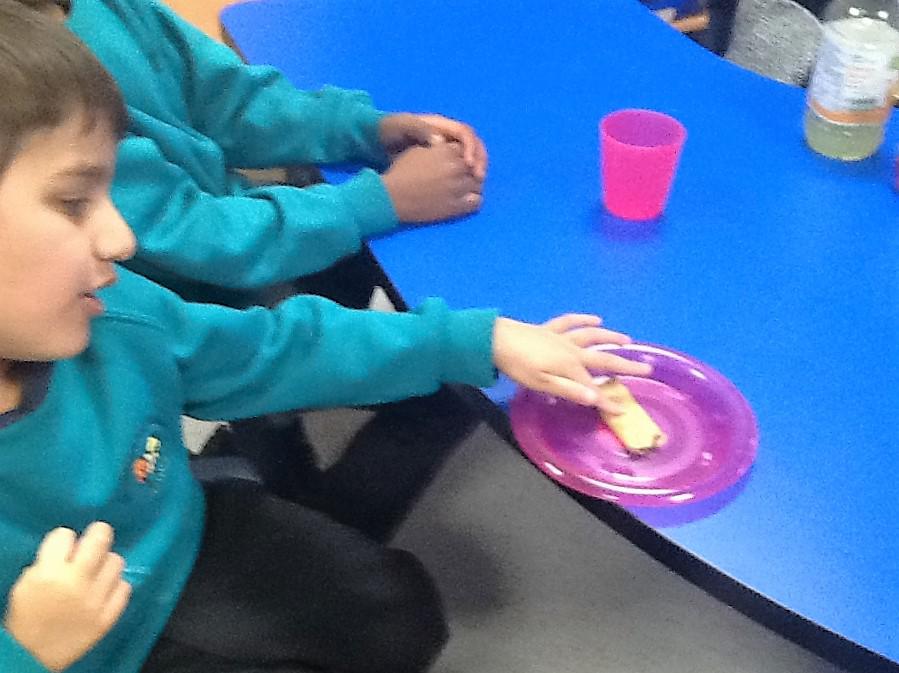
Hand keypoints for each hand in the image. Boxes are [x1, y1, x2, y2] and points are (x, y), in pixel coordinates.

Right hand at [4, 522, 131, 671]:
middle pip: (100, 539)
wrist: (31, 655)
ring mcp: (95, 599)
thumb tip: (75, 545)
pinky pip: (124, 587)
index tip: (66, 547)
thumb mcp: (28, 582)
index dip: (66, 539)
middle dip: (98, 533)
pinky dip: (116, 586)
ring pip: (116, 562)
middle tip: (97, 537)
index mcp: (49, 573)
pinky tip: (105, 590)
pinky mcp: (108, 616)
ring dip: (106, 563)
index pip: (66, 535)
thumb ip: (49, 561)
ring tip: (98, 572)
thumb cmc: (28, 615)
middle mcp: (76, 582)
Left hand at [379, 113, 487, 178]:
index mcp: (441, 125)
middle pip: (473, 145)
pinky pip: (459, 167)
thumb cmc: (391, 129)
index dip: (471, 147)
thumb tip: (440, 142)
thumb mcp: (403, 125)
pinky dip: (465, 177)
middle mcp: (447, 135)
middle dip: (480, 160)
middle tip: (479, 177)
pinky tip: (464, 188)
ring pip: (469, 157)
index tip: (469, 164)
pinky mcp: (440, 161)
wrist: (377, 138)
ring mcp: (444, 148)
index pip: (466, 133)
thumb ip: (421, 130)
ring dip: (476, 170)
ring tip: (476, 184)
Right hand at [382, 143, 481, 222]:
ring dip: (474, 184)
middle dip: (470, 170)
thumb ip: (436, 148)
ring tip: (464, 188)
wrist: (392, 197)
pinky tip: (467, 199)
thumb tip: (446, 145)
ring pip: (478, 183)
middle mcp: (455, 167)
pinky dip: (475, 199)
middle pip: (475, 166)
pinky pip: (477, 201)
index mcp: (446, 151)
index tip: (455, 162)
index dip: (461, 156)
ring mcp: (457, 188)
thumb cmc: (400, 172)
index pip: (465, 149)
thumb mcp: (417, 151)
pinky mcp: (456, 206)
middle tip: (461, 176)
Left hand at [492, 314, 651, 411]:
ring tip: (627, 340)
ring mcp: (561, 337)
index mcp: (570, 367)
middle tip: (646, 368)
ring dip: (611, 337)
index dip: (608, 400)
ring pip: (592, 335)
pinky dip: (584, 319)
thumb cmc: (518, 366)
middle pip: (603, 357)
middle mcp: (572, 350)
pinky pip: (570, 322)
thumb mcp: (543, 384)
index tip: (623, 410)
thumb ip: (571, 391)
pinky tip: (595, 319)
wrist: (496, 340)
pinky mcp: (549, 329)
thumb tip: (598, 399)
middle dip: (625, 365)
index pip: (594, 388)